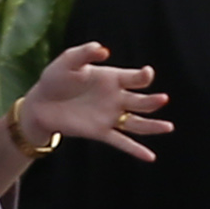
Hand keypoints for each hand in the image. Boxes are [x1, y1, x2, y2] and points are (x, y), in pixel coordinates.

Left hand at [18, 41, 166, 163]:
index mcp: (113, 79)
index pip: (135, 78)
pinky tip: (150, 158)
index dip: (144, 76)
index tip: (146, 74)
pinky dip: (136, 150)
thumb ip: (85, 53)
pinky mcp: (101, 132)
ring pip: (137, 123)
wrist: (41, 103)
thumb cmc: (56, 78)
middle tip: (162, 99)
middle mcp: (116, 98)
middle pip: (141, 101)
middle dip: (152, 101)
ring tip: (168, 127)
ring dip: (153, 126)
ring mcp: (110, 116)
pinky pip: (122, 142)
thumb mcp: (69, 60)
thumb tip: (103, 50)